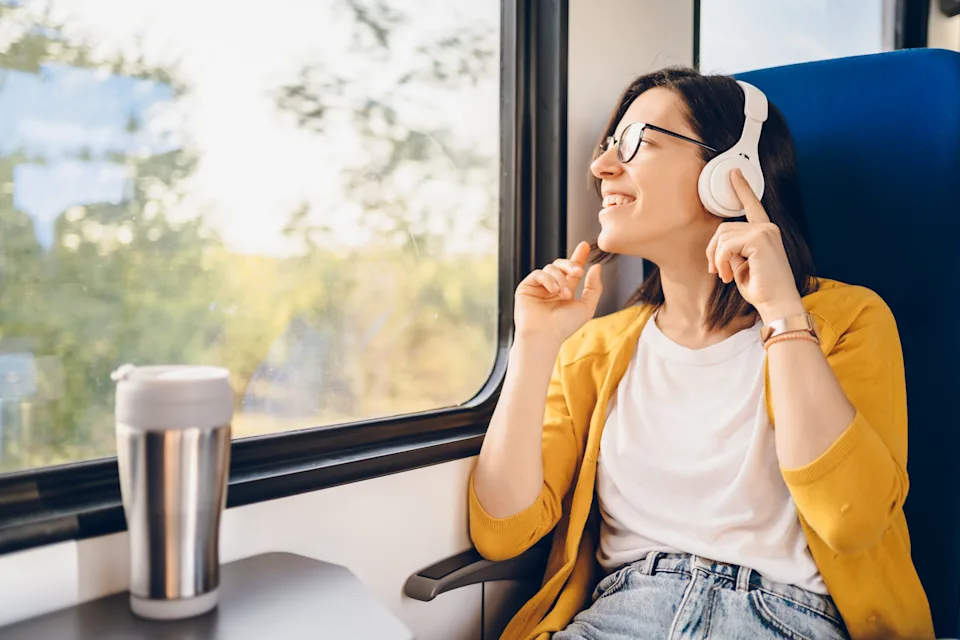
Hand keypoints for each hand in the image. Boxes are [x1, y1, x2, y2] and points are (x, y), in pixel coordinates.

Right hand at [514, 241, 602, 346]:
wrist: (544, 335)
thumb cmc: (565, 326)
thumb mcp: (587, 307)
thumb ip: (594, 287)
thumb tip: (596, 267)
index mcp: (565, 291)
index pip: (572, 270)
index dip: (578, 257)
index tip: (585, 246)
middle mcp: (552, 287)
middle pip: (561, 265)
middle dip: (571, 265)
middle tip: (578, 272)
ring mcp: (539, 287)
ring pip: (551, 268)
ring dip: (561, 279)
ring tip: (563, 294)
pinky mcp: (526, 287)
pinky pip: (539, 273)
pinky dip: (548, 279)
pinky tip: (553, 290)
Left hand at [705, 170, 804, 322]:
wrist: (777, 304)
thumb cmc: (762, 289)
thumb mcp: (742, 266)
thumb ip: (733, 250)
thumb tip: (718, 245)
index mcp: (765, 233)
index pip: (753, 206)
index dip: (743, 188)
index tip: (734, 173)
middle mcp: (767, 228)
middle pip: (723, 228)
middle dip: (713, 252)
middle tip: (718, 272)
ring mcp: (764, 232)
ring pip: (722, 236)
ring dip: (717, 259)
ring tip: (725, 276)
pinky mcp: (759, 239)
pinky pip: (725, 246)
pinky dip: (720, 262)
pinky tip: (728, 276)